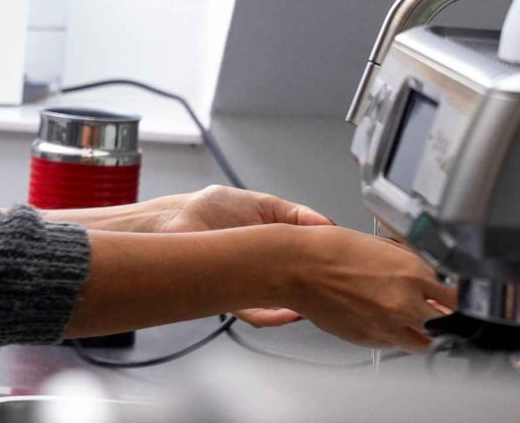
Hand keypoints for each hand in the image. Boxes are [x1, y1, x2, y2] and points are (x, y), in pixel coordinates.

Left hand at [152, 185, 334, 327]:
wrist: (180, 221)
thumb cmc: (213, 209)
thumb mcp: (266, 205)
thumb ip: (298, 216)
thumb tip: (328, 226)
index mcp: (274, 245)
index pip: (305, 261)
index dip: (322, 265)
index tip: (339, 263)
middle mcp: (263, 268)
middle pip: (297, 286)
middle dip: (316, 290)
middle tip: (331, 286)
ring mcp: (250, 285)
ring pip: (280, 303)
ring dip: (298, 305)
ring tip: (313, 299)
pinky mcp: (234, 298)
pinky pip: (259, 314)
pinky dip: (275, 315)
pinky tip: (290, 311)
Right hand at [282, 226, 458, 352]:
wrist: (300, 267)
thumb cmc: (333, 250)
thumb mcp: (385, 247)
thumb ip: (413, 266)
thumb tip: (431, 278)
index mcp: (412, 274)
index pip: (456, 297)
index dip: (458, 298)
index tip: (456, 297)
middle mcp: (404, 303)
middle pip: (445, 324)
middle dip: (443, 317)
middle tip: (437, 308)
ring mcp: (387, 325)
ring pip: (423, 343)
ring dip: (423, 331)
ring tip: (412, 316)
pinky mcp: (369, 339)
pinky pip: (395, 344)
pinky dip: (396, 335)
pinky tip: (385, 317)